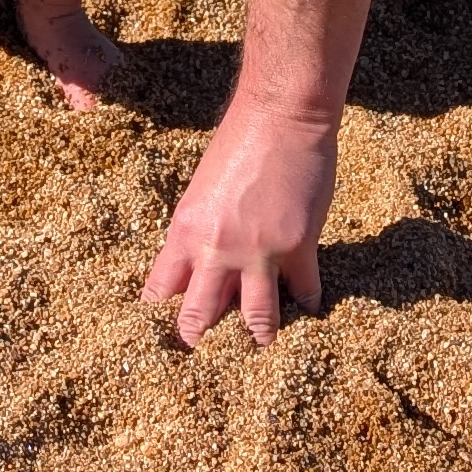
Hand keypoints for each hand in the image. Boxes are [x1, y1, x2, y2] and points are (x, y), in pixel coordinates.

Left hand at [142, 96, 338, 346]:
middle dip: (200, 337)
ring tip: (262, 344)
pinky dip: (307, 301)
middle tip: (204, 355)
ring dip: (259, 334)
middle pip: (200, 314)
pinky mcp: (299, 247)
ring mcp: (260, 251)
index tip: (161, 332)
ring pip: (255, 316)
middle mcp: (217, 248)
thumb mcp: (202, 188)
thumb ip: (199, 230)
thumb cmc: (239, 141)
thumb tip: (202, 266)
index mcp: (186, 230)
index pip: (162, 288)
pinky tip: (310, 309)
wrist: (281, 115)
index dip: (161, 314)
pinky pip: (304, 290)